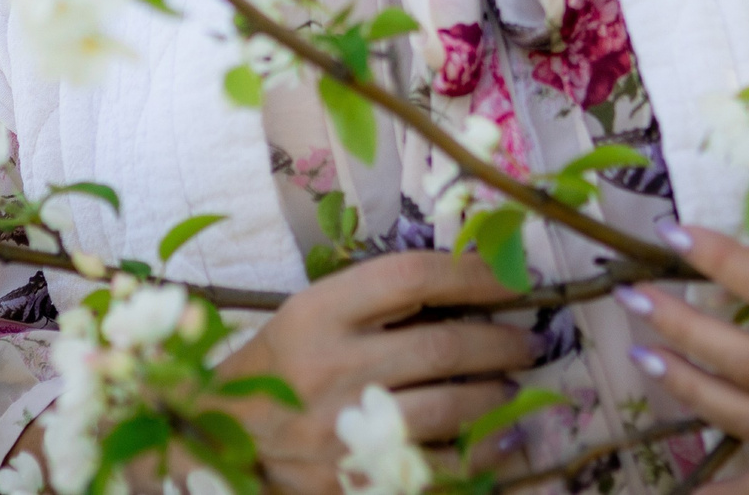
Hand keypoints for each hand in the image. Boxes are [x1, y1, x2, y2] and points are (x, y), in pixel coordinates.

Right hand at [208, 252, 533, 494]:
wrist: (219, 439)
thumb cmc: (279, 365)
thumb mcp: (310, 315)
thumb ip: (376, 302)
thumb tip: (470, 289)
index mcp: (317, 313)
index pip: (411, 278)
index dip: (471, 275)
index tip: (508, 279)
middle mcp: (329, 369)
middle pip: (440, 347)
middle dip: (499, 342)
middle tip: (529, 341)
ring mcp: (340, 432)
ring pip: (447, 411)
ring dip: (495, 397)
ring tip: (513, 386)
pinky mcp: (349, 482)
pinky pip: (434, 470)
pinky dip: (478, 456)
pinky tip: (500, 441)